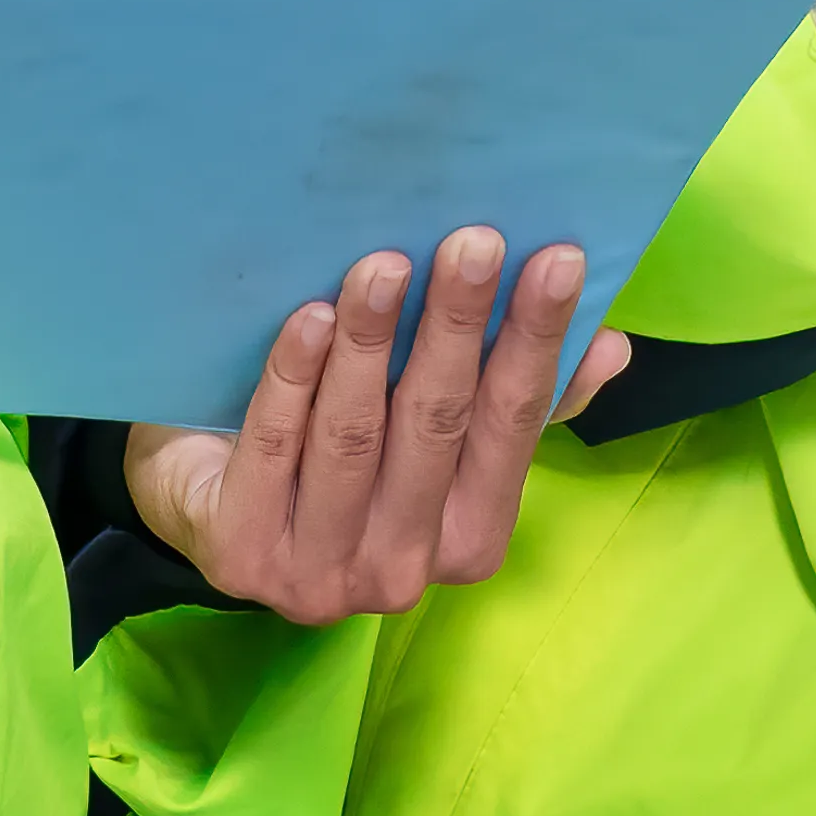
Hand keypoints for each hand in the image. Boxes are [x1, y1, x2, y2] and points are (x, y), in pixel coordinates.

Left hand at [121, 234, 623, 624]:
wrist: (204, 501)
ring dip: (370, 341)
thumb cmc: (338, 454)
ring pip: (354, 437)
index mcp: (469, 541)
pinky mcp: (242, 555)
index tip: (558, 259)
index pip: (514, 427)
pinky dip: (294, 378)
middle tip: (472, 242)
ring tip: (382, 263)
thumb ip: (521, 401)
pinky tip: (310, 318)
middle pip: (436, 425)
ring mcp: (319, 573)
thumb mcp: (432, 433)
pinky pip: (273, 448)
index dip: (537, 341)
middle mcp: (402, 571)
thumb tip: (611, 346)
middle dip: (456, 326)